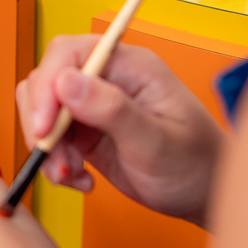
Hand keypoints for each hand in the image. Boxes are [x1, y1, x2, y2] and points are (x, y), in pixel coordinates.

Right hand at [16, 36, 225, 227]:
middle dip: (43, 122)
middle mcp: (108, 77)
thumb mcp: (156, 141)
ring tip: (72, 175)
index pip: (70, 53)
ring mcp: (94, 103)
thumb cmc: (195, 163)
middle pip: (48, 79)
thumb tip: (67, 81)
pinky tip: (81, 180)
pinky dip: (54, 162)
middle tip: (54, 160)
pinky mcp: (85, 129)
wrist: (204, 193)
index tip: (44, 126)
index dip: (48, 85)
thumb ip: (112, 109)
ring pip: (43, 110)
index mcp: (130, 65)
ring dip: (47, 147)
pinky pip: (51, 137)